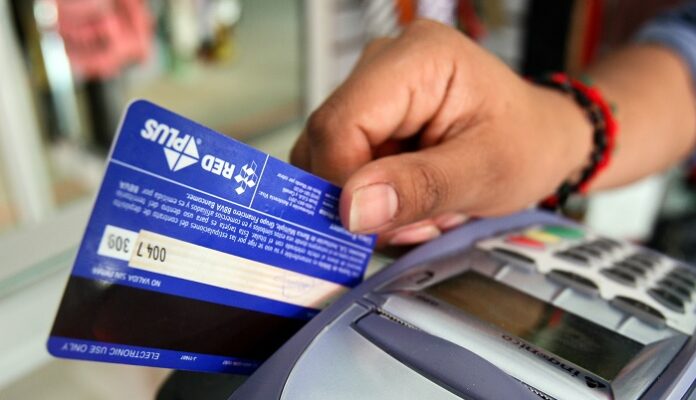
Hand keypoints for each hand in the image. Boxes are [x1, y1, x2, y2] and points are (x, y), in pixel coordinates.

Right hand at [292, 20, 590, 244]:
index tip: (372, 227)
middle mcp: (384, 65)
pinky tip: (413, 202)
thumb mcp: (485, 172)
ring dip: (369, 204)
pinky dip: (372, 199)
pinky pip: (343, 168)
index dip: (343, 183)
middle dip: (361, 198)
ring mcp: (372, 92)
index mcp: (417, 59)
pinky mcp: (370, 119)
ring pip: (328, 160)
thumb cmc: (526, 144)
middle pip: (326, 141)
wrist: (538, 140)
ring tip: (423, 212)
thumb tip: (353, 209)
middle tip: (416, 222)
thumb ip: (420, 188)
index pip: (340, 125)